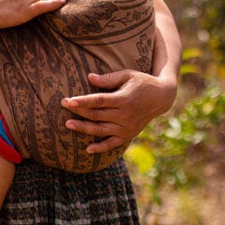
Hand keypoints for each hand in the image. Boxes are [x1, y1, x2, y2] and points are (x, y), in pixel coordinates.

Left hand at [61, 69, 177, 153]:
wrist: (161, 97)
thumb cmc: (142, 82)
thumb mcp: (127, 75)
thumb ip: (108, 78)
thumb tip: (89, 77)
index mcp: (124, 99)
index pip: (99, 101)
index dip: (82, 102)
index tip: (68, 100)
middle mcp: (125, 115)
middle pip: (97, 115)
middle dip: (78, 111)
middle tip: (62, 105)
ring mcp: (127, 127)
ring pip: (101, 130)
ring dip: (84, 128)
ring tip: (68, 124)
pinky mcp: (128, 135)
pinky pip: (112, 144)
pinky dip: (100, 147)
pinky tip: (88, 149)